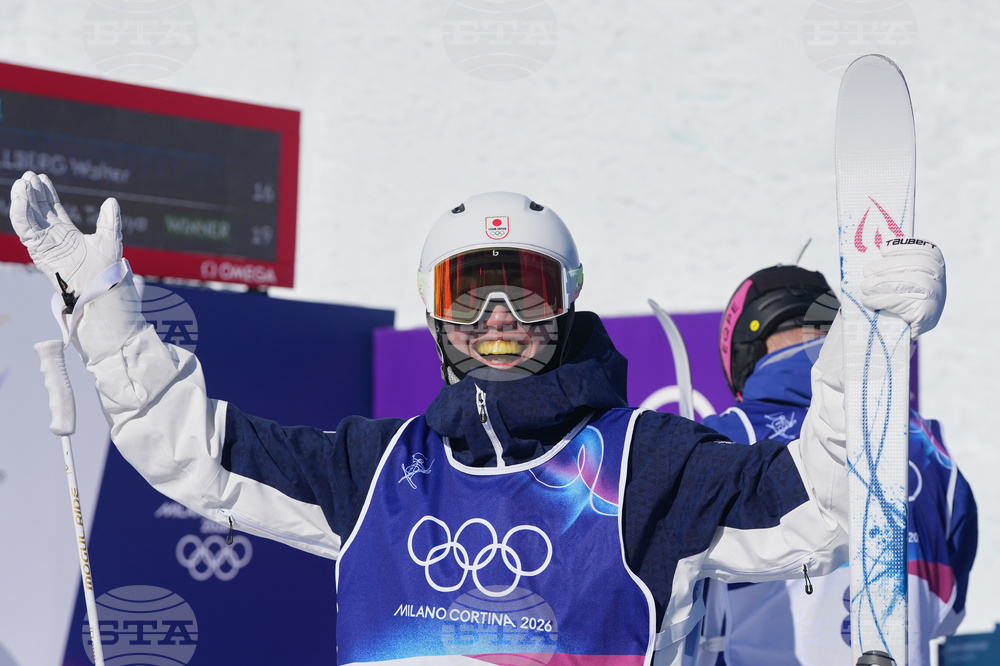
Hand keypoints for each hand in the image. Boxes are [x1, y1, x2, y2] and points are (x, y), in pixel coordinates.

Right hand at [10, 171, 121, 310]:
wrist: (101, 285)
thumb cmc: (106, 267)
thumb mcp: (109, 238)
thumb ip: (109, 220)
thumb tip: (111, 201)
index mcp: (67, 232)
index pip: (52, 208)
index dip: (46, 193)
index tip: (41, 178)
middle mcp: (53, 236)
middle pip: (38, 209)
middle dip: (32, 192)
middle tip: (29, 175)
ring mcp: (44, 242)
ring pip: (28, 216)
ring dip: (23, 199)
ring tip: (22, 182)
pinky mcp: (38, 249)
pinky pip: (25, 228)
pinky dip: (20, 212)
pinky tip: (20, 197)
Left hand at [860, 238, 944, 337]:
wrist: (897, 331)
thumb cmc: (893, 299)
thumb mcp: (894, 278)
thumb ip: (888, 266)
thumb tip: (870, 253)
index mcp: (934, 266)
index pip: (926, 251)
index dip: (904, 247)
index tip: (883, 249)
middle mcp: (940, 281)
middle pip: (918, 266)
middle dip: (888, 267)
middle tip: (866, 273)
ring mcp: (936, 299)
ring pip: (911, 284)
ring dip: (882, 284)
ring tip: (865, 288)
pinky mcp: (927, 316)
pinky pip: (904, 304)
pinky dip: (883, 300)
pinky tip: (870, 301)